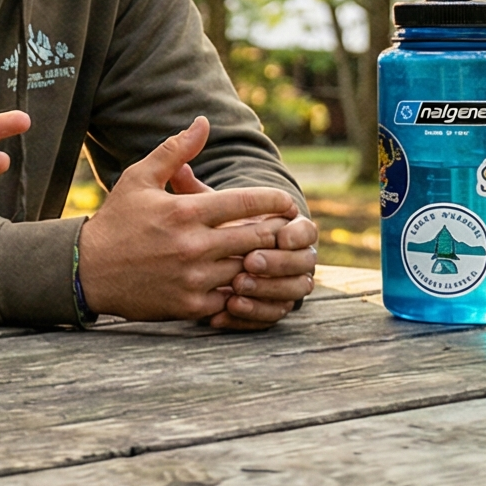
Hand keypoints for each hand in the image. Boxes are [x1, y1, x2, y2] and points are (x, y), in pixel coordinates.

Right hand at [79, 118, 306, 323]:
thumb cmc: (116, 220)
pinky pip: (234, 299)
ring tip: (271, 254)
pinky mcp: (191, 305)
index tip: (287, 202)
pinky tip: (245, 280)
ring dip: (263, 261)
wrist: (87, 270)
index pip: (247, 203)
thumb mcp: (139, 178)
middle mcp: (193, 245)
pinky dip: (244, 290)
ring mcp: (194, 278)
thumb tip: (203, 123)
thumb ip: (175, 150)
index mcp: (185, 211)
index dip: (276, 201)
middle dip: (276, 231)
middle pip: (258, 237)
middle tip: (284, 229)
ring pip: (250, 269)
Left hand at [208, 203, 318, 329]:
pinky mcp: (271, 308)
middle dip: (278, 262)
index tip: (280, 236)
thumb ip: (197, 193)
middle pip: (303, 262)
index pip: (306, 231)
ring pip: (293, 291)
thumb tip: (178, 170)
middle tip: (250, 261)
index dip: (297, 234)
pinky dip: (252, 313)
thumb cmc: (210, 227)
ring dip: (268, 288)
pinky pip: (271, 316)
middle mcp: (294, 258)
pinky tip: (226, 309)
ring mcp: (286, 285)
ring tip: (236, 285)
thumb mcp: (206, 209)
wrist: (206, 263)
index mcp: (287, 229)